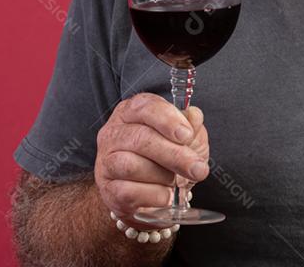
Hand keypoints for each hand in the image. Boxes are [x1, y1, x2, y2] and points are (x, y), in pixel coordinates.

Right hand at [95, 92, 210, 221]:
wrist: (151, 195)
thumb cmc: (168, 159)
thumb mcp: (186, 139)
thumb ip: (192, 126)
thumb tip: (194, 117)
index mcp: (132, 112)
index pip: (145, 107)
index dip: (167, 120)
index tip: (187, 135)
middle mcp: (114, 133)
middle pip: (141, 138)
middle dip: (174, 154)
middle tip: (197, 169)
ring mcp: (107, 162)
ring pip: (131, 165)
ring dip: (162, 176)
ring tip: (176, 182)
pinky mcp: (108, 190)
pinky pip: (128, 192)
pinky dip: (153, 195)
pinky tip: (166, 196)